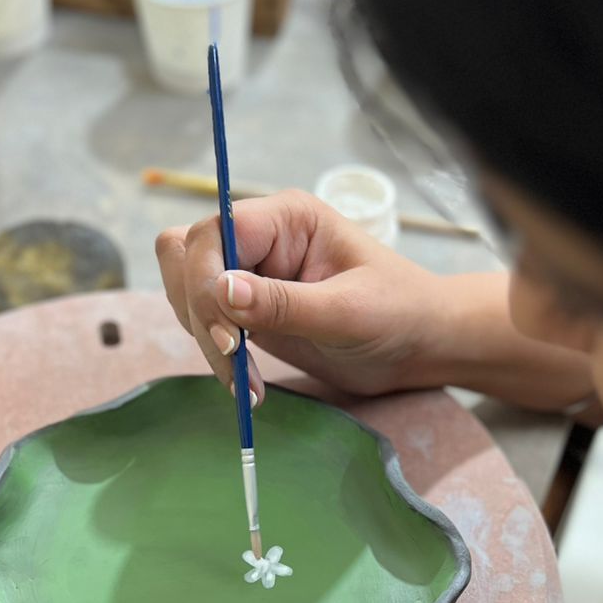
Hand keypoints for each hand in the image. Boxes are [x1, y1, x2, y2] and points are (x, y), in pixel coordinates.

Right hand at [155, 189, 450, 403]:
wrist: (417, 346)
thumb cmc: (398, 313)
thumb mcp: (347, 312)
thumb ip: (284, 303)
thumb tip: (221, 290)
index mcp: (286, 218)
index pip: (215, 233)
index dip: (207, 281)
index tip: (231, 338)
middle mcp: (260, 237)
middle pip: (188, 258)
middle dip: (201, 315)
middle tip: (237, 364)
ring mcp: (249, 273)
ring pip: (185, 290)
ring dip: (204, 340)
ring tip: (246, 384)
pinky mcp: (245, 309)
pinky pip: (202, 322)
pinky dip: (215, 355)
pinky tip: (248, 385)